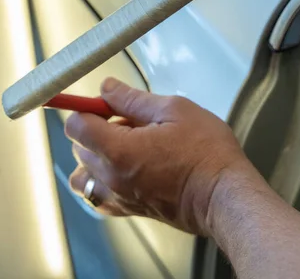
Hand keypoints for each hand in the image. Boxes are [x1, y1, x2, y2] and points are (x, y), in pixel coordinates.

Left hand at [65, 77, 254, 234]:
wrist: (224, 197)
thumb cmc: (206, 153)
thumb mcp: (174, 110)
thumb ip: (133, 99)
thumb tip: (107, 88)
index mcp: (118, 149)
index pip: (76, 125)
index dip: (88, 109)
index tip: (107, 105)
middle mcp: (111, 177)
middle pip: (79, 147)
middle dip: (97, 130)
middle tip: (132, 124)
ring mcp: (118, 197)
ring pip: (82, 174)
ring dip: (95, 158)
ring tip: (125, 149)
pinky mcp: (127, 210)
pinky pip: (97, 196)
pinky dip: (101, 182)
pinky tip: (126, 171)